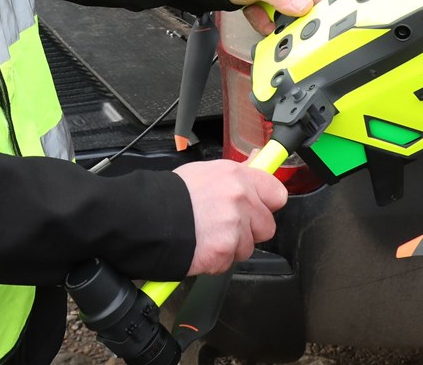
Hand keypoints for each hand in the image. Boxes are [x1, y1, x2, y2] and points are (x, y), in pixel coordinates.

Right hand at [173, 159, 288, 275]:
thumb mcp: (206, 172)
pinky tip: (200, 246)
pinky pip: (229, 262)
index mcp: (237, 176)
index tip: (260, 206)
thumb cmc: (171, 195)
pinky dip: (216, 260)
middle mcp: (240, 200)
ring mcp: (233, 227)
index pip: (277, 193)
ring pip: (248, 247)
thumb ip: (236, 172)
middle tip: (227, 225)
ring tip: (208, 235)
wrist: (146, 218)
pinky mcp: (223, 252)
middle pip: (267, 226)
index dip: (267, 203)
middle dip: (250, 230)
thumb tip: (257, 160)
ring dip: (232, 246)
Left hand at [226, 0, 327, 34]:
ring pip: (288, 19)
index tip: (306, 29)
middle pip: (304, 12)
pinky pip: (274, 20)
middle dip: (286, 22)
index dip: (316, 15)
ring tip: (257, 12)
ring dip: (270, 22)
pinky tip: (253, 11)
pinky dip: (262, 20)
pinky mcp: (274, 3)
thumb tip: (304, 7)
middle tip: (272, 22)